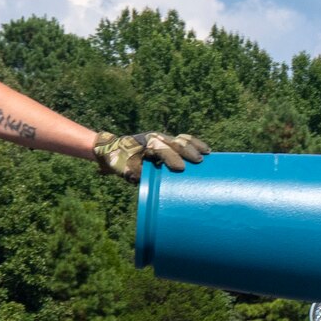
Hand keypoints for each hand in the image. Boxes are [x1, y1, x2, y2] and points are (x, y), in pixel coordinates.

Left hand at [92, 131, 210, 181]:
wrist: (113, 149)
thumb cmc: (119, 161)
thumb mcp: (125, 168)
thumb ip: (137, 173)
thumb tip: (149, 182)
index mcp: (145, 144)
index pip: (161, 149)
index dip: (171, 158)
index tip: (180, 168)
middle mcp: (155, 138)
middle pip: (175, 142)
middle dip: (188, 151)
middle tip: (200, 161)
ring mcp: (161, 139)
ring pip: (181, 139)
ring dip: (195, 145)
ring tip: (208, 153)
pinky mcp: (166, 143)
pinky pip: (181, 141)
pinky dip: (193, 144)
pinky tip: (204, 150)